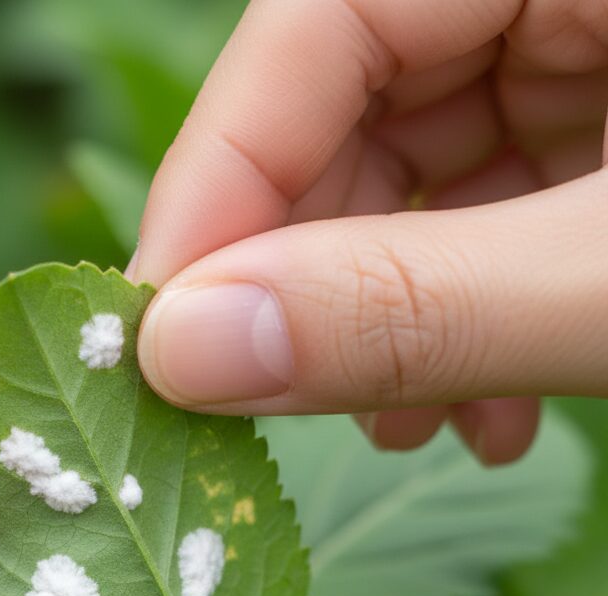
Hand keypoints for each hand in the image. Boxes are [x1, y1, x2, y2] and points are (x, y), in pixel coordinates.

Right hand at [131, 0, 607, 463]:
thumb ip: (409, 306)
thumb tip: (183, 352)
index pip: (313, 24)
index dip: (217, 186)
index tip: (161, 336)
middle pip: (349, 107)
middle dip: (316, 281)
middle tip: (291, 403)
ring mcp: (587, 42)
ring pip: (411, 172)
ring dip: (388, 321)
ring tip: (416, 427)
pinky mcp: (606, 118)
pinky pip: (490, 202)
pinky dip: (468, 311)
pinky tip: (489, 405)